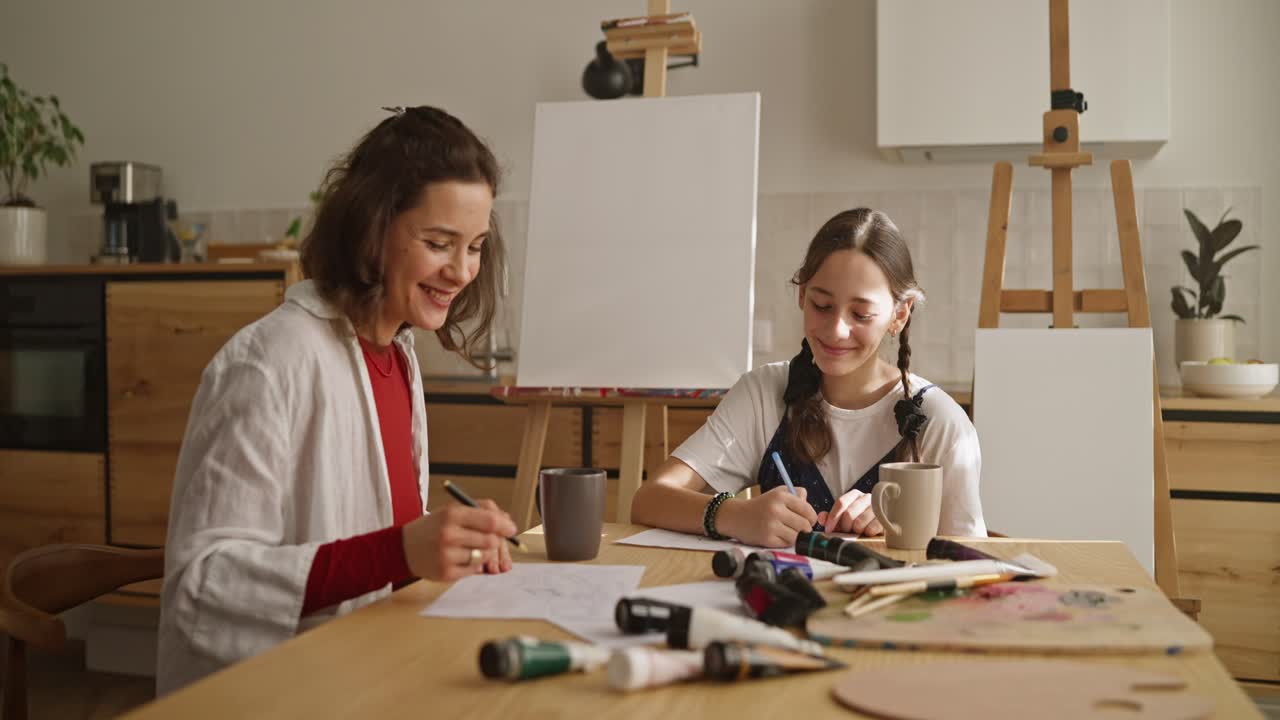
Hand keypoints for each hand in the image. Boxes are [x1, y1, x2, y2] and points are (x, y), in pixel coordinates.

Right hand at [402, 501, 516, 581]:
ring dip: (484, 552)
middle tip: (490, 539)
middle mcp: (448, 535)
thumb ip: (480, 510)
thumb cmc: (431, 528)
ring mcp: (446, 556)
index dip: (505, 525)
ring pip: (484, 556)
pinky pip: (474, 569)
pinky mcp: (446, 574)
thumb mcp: (451, 510)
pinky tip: (461, 557)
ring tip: (472, 547)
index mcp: (451, 514)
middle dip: (495, 540)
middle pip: (490, 540)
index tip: (511, 529)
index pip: (489, 521)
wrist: (402, 548)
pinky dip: (473, 564)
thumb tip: (507, 521)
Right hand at [717, 485, 817, 547]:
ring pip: (797, 536)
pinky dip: (785, 542)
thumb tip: (812, 507)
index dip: (811, 518)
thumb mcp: (777, 493)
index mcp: (781, 496)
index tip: (808, 520)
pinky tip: (778, 536)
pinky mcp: (767, 538)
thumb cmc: (761, 506)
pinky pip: (786, 544)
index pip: (808, 510)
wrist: (736, 516)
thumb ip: (797, 495)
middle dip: (805, 529)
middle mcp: (776, 509)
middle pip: (805, 525)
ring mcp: (771, 525)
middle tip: (799, 528)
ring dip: (795, 536)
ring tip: (788, 531)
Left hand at [817, 488, 882, 536]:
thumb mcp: (843, 518)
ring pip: (859, 522)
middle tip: (846, 532)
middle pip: (849, 513)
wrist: (880, 525)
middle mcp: (867, 498)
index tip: (829, 529)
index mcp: (855, 495)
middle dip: (844, 526)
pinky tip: (867, 533)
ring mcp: (878, 507)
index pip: (841, 503)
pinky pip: (872, 528)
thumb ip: (831, 517)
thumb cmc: (859, 521)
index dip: (833, 518)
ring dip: (855, 531)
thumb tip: (822, 517)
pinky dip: (866, 533)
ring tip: (857, 532)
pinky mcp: (886, 518)